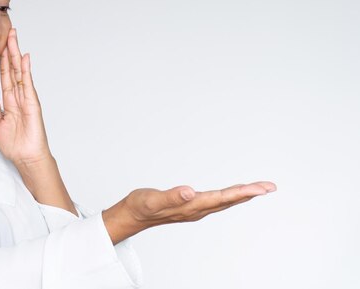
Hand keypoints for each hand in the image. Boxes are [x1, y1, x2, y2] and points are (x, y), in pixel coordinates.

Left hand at [0, 28, 51, 164]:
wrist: (26, 157)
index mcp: (10, 100)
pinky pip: (27, 83)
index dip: (1, 60)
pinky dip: (25, 70)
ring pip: (19, 71)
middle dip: (10, 50)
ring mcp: (26, 97)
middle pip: (13, 68)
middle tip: (8, 32)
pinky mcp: (32, 103)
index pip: (5, 75)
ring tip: (14, 37)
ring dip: (16, 54)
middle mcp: (19, 95)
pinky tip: (24, 58)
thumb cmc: (15, 144)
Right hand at [124, 181, 276, 227]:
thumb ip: (171, 196)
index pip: (222, 198)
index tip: (261, 188)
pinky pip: (217, 201)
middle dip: (250, 193)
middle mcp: (196, 210)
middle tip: (270, 186)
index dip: (242, 192)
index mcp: (190, 207)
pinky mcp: (191, 206)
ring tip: (259, 188)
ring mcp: (195, 209)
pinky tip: (234, 192)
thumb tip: (190, 192)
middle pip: (228, 201)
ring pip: (224, 202)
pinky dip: (230, 195)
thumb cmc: (140, 207)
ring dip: (242, 194)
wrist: (131, 216)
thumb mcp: (152, 200)